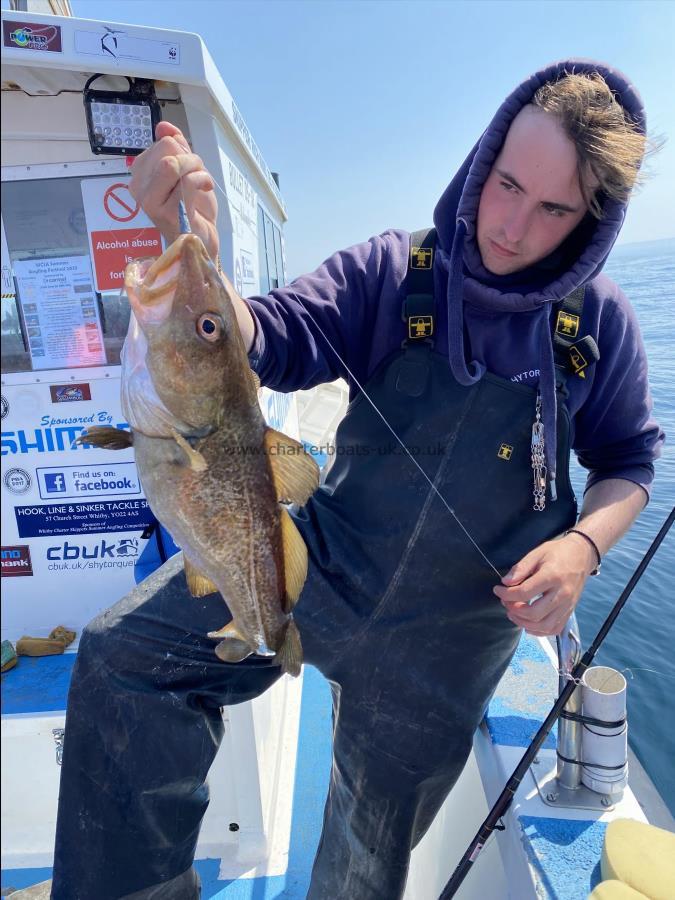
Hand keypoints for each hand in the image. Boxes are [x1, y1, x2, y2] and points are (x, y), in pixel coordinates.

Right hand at [128, 121, 218, 259]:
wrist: (202, 239)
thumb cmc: (194, 208)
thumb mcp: (186, 171)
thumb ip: (176, 147)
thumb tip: (163, 126)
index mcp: (140, 174)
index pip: (164, 142)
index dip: (184, 152)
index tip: (189, 170)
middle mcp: (138, 187)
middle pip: (168, 148)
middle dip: (191, 159)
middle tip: (197, 177)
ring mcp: (149, 201)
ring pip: (174, 162)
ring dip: (197, 168)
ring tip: (201, 183)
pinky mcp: (164, 213)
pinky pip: (186, 180)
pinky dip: (202, 179)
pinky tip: (205, 188)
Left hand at [493, 534, 596, 635]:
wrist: (582, 555)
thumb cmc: (558, 552)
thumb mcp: (537, 553)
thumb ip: (521, 568)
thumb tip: (506, 582)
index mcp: (552, 577)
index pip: (524, 592)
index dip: (506, 594)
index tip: (498, 590)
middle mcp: (562, 594)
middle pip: (534, 613)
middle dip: (514, 610)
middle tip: (505, 601)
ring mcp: (568, 605)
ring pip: (544, 625)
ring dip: (524, 623)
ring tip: (513, 613)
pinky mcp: (570, 611)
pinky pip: (554, 629)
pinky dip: (539, 631)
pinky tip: (528, 623)